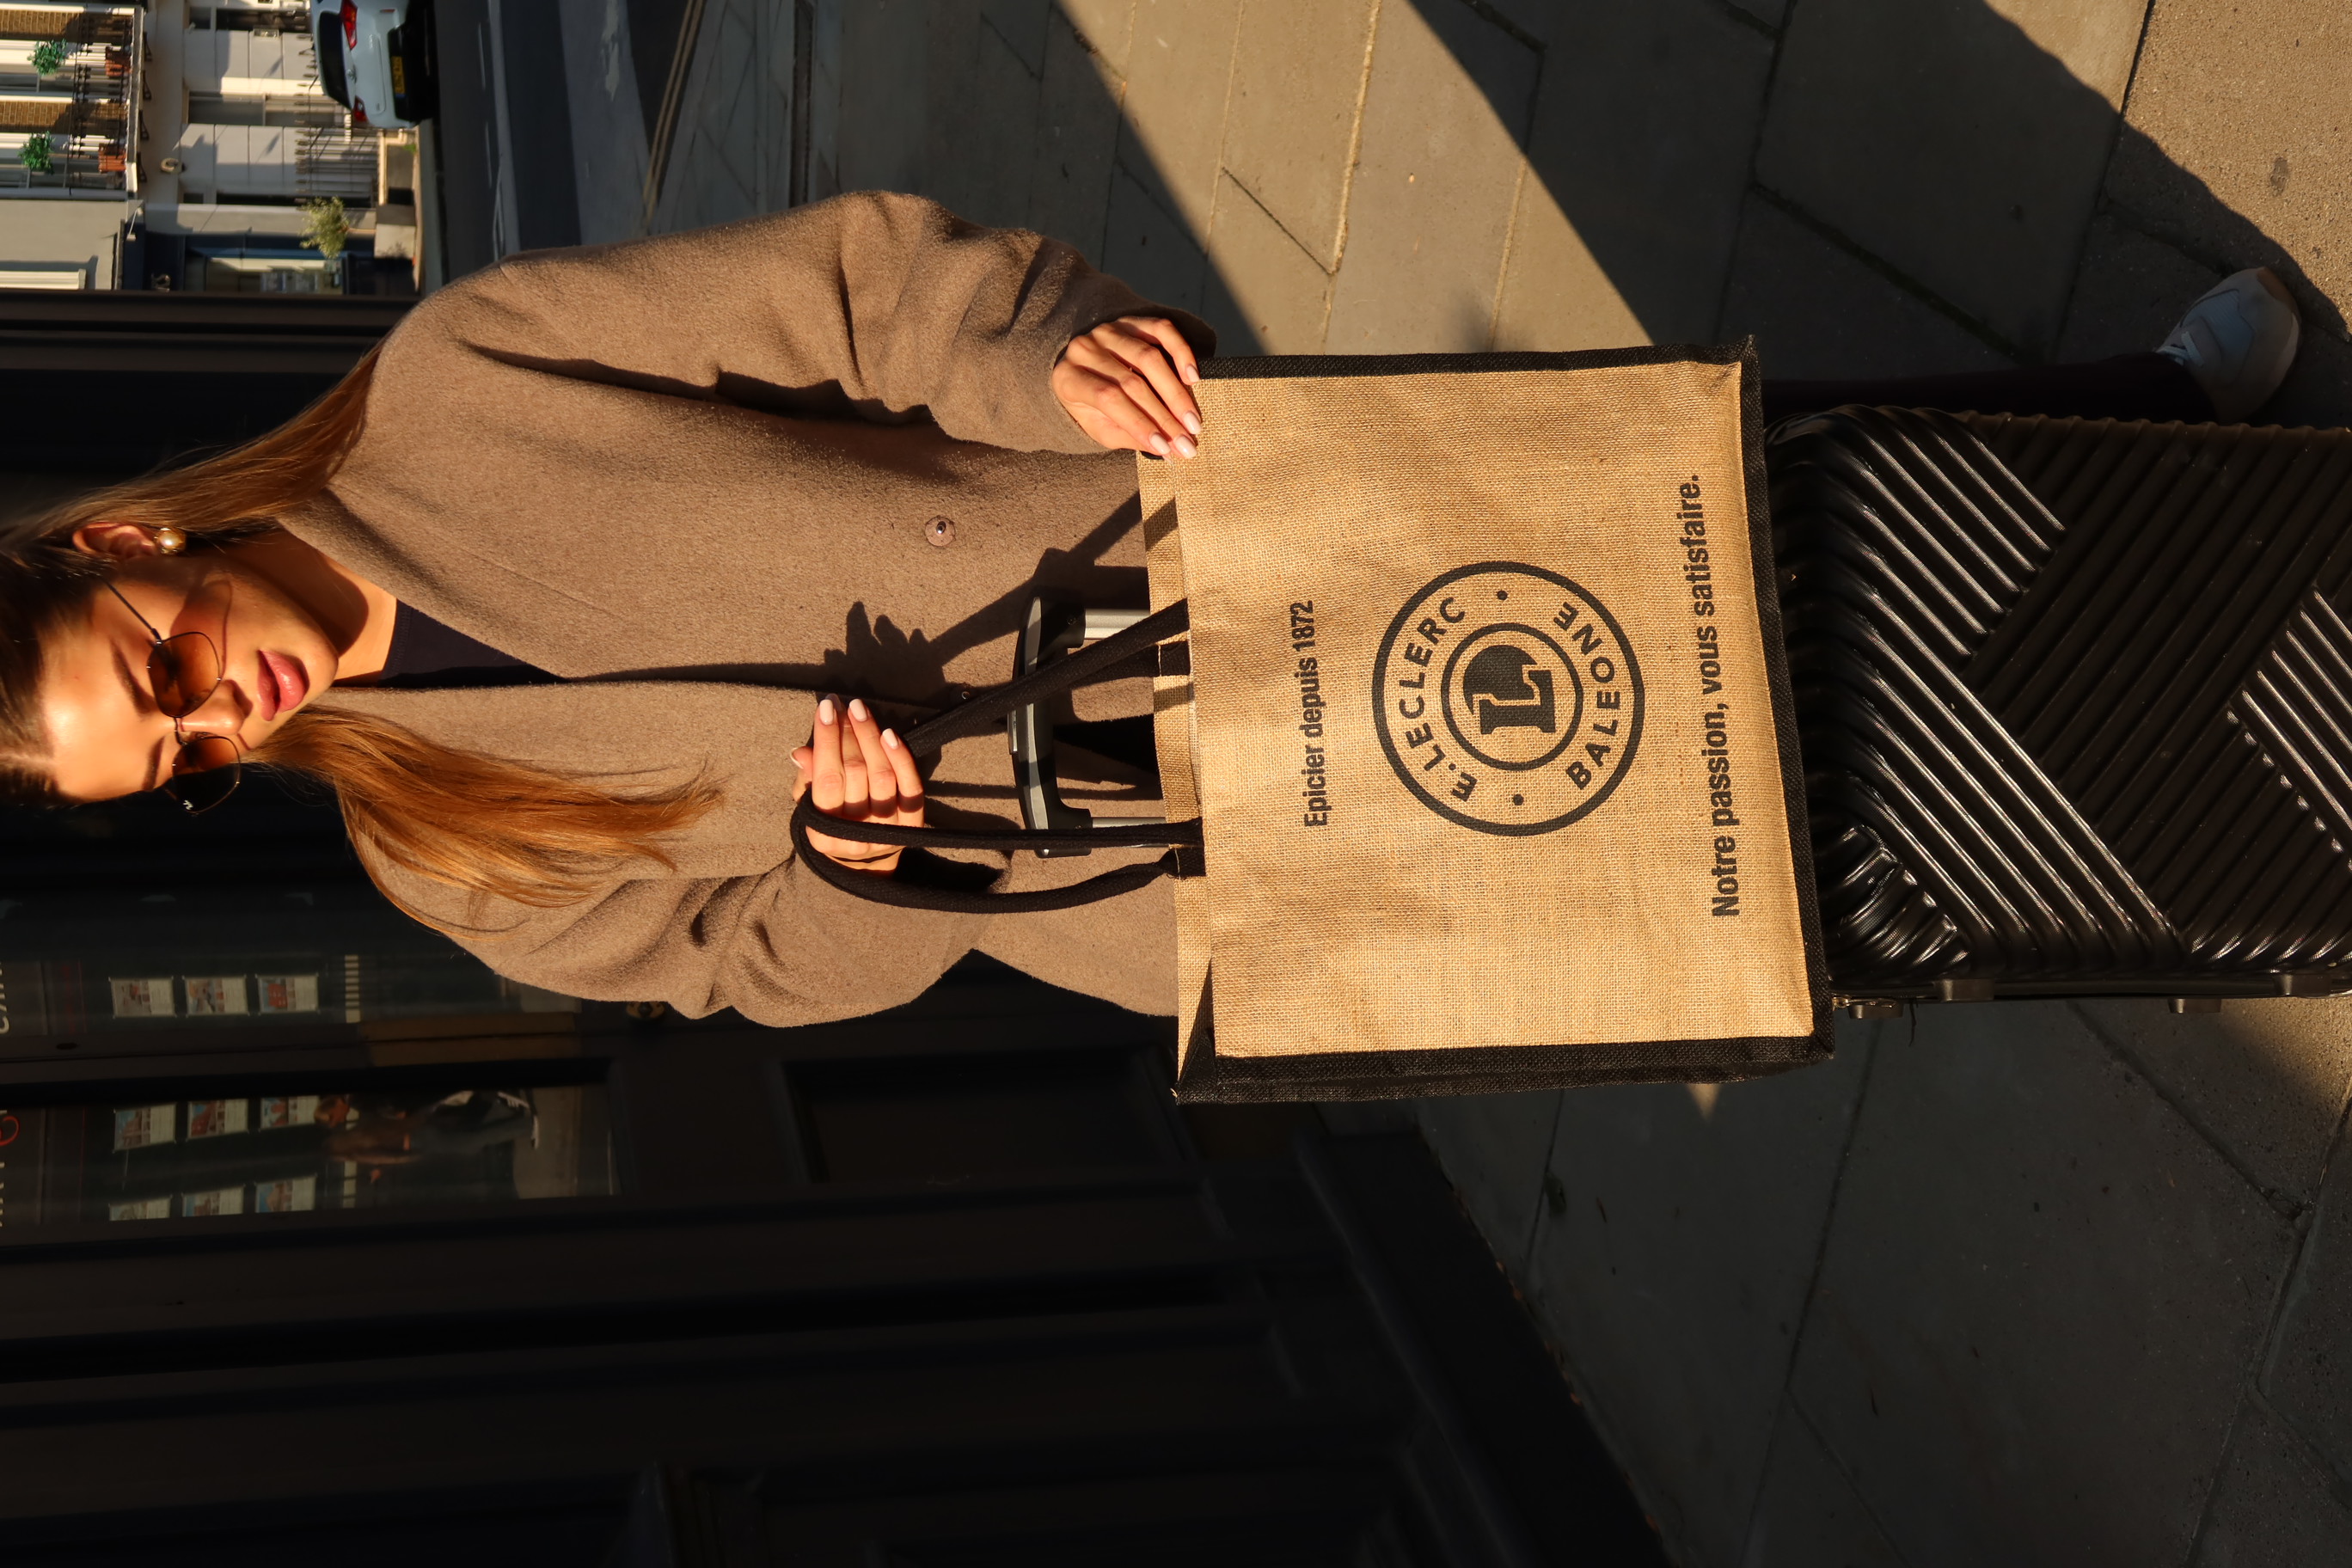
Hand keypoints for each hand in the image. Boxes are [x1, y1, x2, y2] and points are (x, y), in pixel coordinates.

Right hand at [790, 696, 924, 874]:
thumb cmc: (831, 825)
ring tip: (861, 712)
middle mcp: (857, 836)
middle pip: (856, 773)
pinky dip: (900, 757)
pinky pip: (910, 786)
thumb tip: (801, 752)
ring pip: (882, 775)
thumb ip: (806, 781)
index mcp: (824, 834)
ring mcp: (887, 831)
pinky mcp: (913, 826)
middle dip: (848, 732)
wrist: (866, 865)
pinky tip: (888, 733)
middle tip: (843, 705)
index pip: (826, 779)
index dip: (827, 740)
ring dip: (871, 737)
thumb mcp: (810, 807)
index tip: (826, 708)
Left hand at [1054, 316, 1202, 457]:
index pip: (1109, 400)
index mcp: (1070, 378)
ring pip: (1149, 358)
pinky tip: (1193, 378)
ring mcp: (1109, 331)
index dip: (1140, 423)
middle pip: (1132, 382)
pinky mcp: (1131, 321)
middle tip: (1188, 442)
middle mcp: (1085, 349)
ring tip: (1193, 421)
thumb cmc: (1092, 406)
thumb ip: (1131, 437)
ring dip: (1176, 393)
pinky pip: (1161, 330)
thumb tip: (1170, 452)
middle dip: (1164, 416)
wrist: (1083, 368)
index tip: (1166, 448)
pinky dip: (1181, 352)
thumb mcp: (1100, 427)